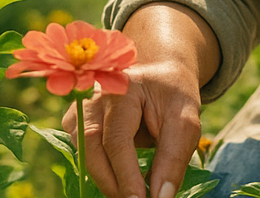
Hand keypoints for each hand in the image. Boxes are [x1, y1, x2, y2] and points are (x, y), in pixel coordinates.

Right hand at [66, 3, 219, 197]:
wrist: (157, 73)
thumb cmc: (173, 95)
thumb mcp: (185, 120)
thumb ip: (173, 157)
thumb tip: (161, 197)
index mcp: (122, 88)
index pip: (117, 140)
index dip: (126, 175)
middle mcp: (93, 96)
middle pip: (92, 149)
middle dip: (112, 183)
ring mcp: (79, 108)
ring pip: (83, 153)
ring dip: (105, 178)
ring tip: (131, 191)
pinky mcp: (74, 121)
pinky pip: (81, 152)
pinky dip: (99, 169)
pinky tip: (119, 178)